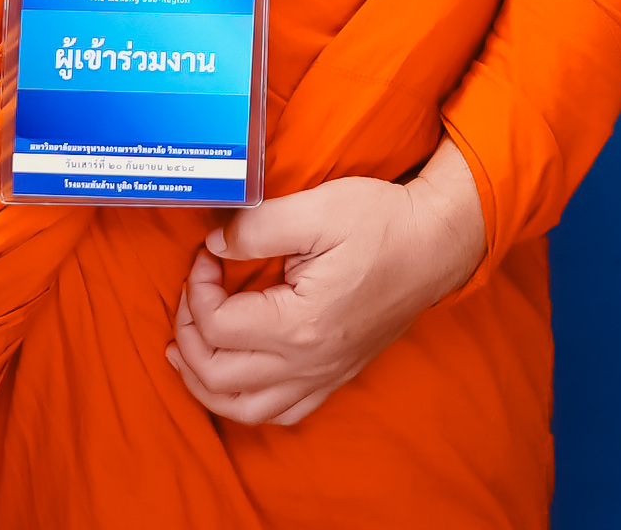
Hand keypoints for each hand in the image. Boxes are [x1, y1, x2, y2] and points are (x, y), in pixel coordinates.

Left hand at [167, 140, 487, 426]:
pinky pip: (280, 413)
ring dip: (204, 382)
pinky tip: (234, 375)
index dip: (196, 288)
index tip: (206, 256)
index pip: (217, 326)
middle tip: (191, 294)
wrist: (434, 246)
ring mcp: (323, 376)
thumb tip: (213, 246)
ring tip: (186, 349)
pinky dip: (244, 401)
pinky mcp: (335, 376)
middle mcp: (309, 363)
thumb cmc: (381, 223)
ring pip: (244, 409)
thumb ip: (255, 228)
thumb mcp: (316, 208)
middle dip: (188, 335)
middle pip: (218, 377)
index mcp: (301, 324)